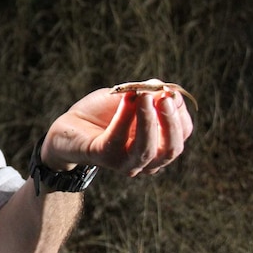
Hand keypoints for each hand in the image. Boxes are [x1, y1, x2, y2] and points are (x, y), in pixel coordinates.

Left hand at [42, 87, 193, 175]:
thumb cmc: (104, 113)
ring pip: (147, 149)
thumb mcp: (129, 99)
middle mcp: (147, 161)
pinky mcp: (103, 157)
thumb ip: (147, 94)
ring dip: (148, 120)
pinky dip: (123, 117)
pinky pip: (117, 139)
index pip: (182, 133)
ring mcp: (125, 163)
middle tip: (165, 97)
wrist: (70, 126)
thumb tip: (163, 89)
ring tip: (144, 95)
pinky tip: (126, 99)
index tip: (170, 92)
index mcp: (159, 146)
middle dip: (171, 122)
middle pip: (171, 148)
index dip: (180, 112)